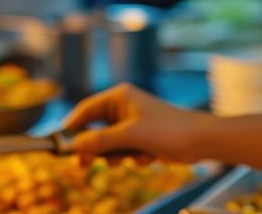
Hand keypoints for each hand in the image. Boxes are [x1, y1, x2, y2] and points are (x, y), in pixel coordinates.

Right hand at [61, 83, 207, 161]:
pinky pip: (125, 149)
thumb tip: (75, 145)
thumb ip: (100, 140)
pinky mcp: (142, 137)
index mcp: (119, 97)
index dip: (72, 126)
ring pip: (109, 142)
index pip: (86, 109)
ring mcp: (133, 122)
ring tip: (125, 161)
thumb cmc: (169, 130)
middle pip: (95, 128)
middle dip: (93, 147)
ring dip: (115, 155)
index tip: (60, 144)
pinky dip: (131, 157)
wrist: (200, 141)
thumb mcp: (130, 136)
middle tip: (82, 164)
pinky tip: (147, 158)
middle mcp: (124, 107)